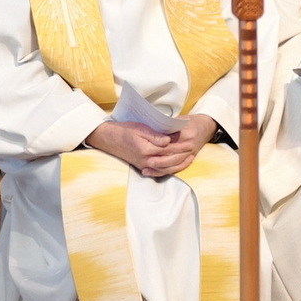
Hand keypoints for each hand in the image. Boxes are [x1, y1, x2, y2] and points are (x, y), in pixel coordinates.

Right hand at [87, 113, 216, 177]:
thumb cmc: (124, 130)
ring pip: (166, 168)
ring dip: (179, 163)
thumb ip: (154, 135)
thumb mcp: (139, 128)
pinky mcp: (142, 167)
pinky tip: (177, 164)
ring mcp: (144, 165)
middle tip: (193, 147)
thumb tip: (168, 141)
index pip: (168, 148)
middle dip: (183, 154)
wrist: (108, 139)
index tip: (191, 140)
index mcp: (146, 150)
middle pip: (170, 160)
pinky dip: (170, 169)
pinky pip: (160, 171)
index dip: (180, 144)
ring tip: (189, 156)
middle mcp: (146, 160)